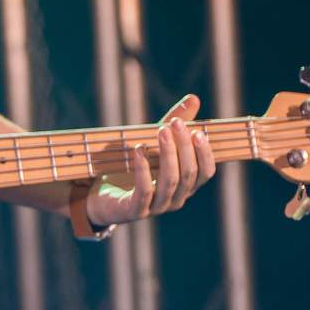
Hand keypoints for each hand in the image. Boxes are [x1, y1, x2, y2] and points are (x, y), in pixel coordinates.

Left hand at [85, 93, 214, 230]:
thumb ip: (175, 124)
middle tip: (175, 124)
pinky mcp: (136, 211)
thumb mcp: (155, 143)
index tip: (197, 131)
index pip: (205, 172)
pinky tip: (139, 150)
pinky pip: (144, 191)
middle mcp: (176, 199)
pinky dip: (143, 169)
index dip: (204, 153)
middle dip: (184, 147)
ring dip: (167, 154)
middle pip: (188, 174)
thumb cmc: (135, 167)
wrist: (103, 196)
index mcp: (186, 185)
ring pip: (170, 182)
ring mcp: (157, 207)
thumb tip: (194, 98)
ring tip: (161, 131)